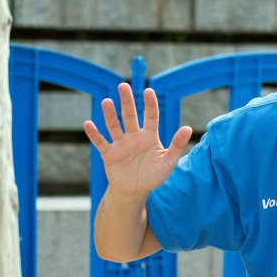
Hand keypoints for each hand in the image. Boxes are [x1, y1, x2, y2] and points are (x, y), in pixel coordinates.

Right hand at [83, 82, 192, 199]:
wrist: (136, 190)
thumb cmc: (154, 175)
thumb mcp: (168, 162)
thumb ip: (177, 145)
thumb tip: (188, 128)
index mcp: (150, 136)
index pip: (151, 117)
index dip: (150, 105)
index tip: (149, 91)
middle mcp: (134, 137)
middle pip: (130, 116)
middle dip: (127, 102)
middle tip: (123, 86)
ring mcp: (120, 144)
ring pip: (114, 126)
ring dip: (110, 115)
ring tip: (106, 102)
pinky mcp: (109, 154)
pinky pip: (100, 142)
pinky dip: (94, 134)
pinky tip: (88, 124)